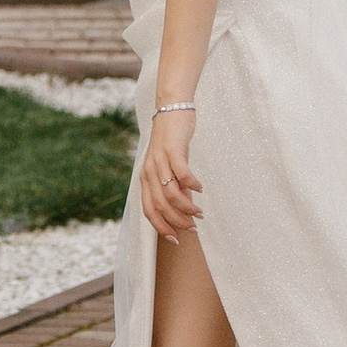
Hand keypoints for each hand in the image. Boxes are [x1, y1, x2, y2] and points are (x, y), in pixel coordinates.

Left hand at [139, 105, 200, 241]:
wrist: (171, 107)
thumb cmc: (172, 139)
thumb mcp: (170, 165)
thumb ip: (175, 185)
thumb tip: (185, 204)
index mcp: (145, 177)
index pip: (149, 210)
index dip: (161, 227)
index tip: (176, 239)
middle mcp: (149, 171)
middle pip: (160, 206)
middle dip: (177, 222)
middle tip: (193, 228)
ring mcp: (159, 160)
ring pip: (171, 193)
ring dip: (187, 207)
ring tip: (200, 212)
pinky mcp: (173, 149)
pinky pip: (182, 173)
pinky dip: (192, 185)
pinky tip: (201, 189)